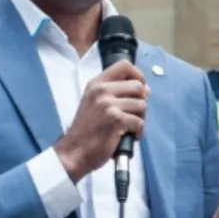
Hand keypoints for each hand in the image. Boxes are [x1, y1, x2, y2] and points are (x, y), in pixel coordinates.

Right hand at [54, 62, 147, 182]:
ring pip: (142, 105)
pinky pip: (140, 122)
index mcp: (96, 83)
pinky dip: (138, 132)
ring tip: (130, 127)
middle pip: (138, 86)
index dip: (138, 75)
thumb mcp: (94, 102)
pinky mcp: (116, 120)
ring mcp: (108, 104)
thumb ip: (115, 92)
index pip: (125, 65)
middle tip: (134, 115)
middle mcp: (102, 90)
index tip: (140, 88)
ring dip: (141, 118)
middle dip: (142, 102)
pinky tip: (129, 136)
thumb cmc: (86, 130)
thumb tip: (145, 89)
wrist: (73, 152)